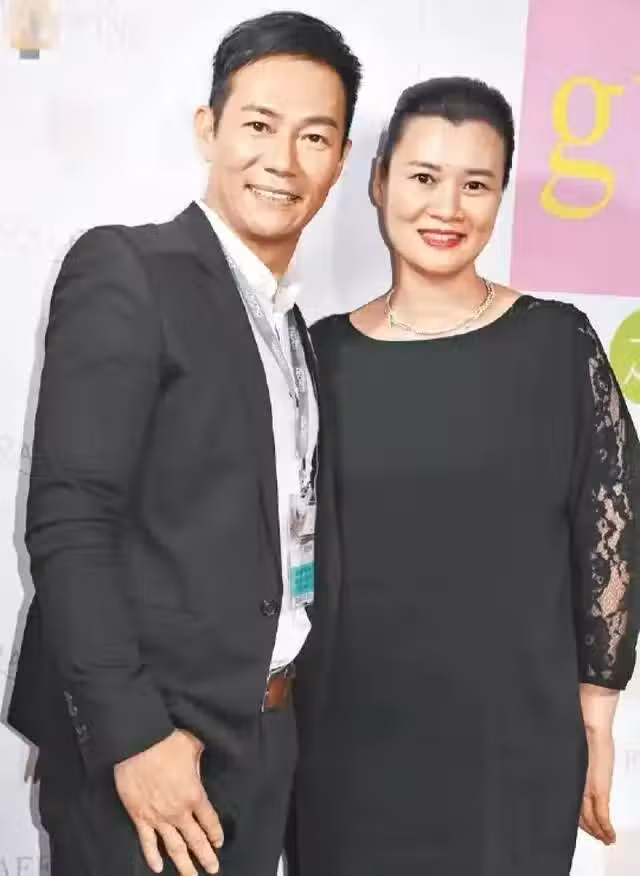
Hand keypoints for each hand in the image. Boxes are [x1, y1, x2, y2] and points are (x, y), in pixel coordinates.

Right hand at [114, 729, 223, 874]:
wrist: (137, 743)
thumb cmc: (166, 742)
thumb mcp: (193, 746)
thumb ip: (200, 759)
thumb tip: (204, 755)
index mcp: (194, 794)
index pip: (209, 820)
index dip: (215, 833)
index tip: (218, 842)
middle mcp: (178, 811)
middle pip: (195, 840)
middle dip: (206, 856)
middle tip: (213, 870)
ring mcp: (158, 817)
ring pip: (174, 847)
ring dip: (184, 865)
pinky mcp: (139, 817)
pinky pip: (147, 842)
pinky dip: (152, 856)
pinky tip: (157, 868)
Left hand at [579, 725, 615, 844]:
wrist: (589, 723)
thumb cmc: (581, 731)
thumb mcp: (577, 752)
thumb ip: (573, 764)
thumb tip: (569, 767)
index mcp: (570, 777)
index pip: (572, 804)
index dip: (578, 818)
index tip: (583, 825)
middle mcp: (576, 784)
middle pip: (579, 814)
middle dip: (588, 828)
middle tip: (595, 836)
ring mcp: (587, 787)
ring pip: (590, 817)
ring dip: (598, 831)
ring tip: (604, 839)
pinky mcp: (599, 788)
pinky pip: (602, 814)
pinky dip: (605, 827)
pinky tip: (609, 836)